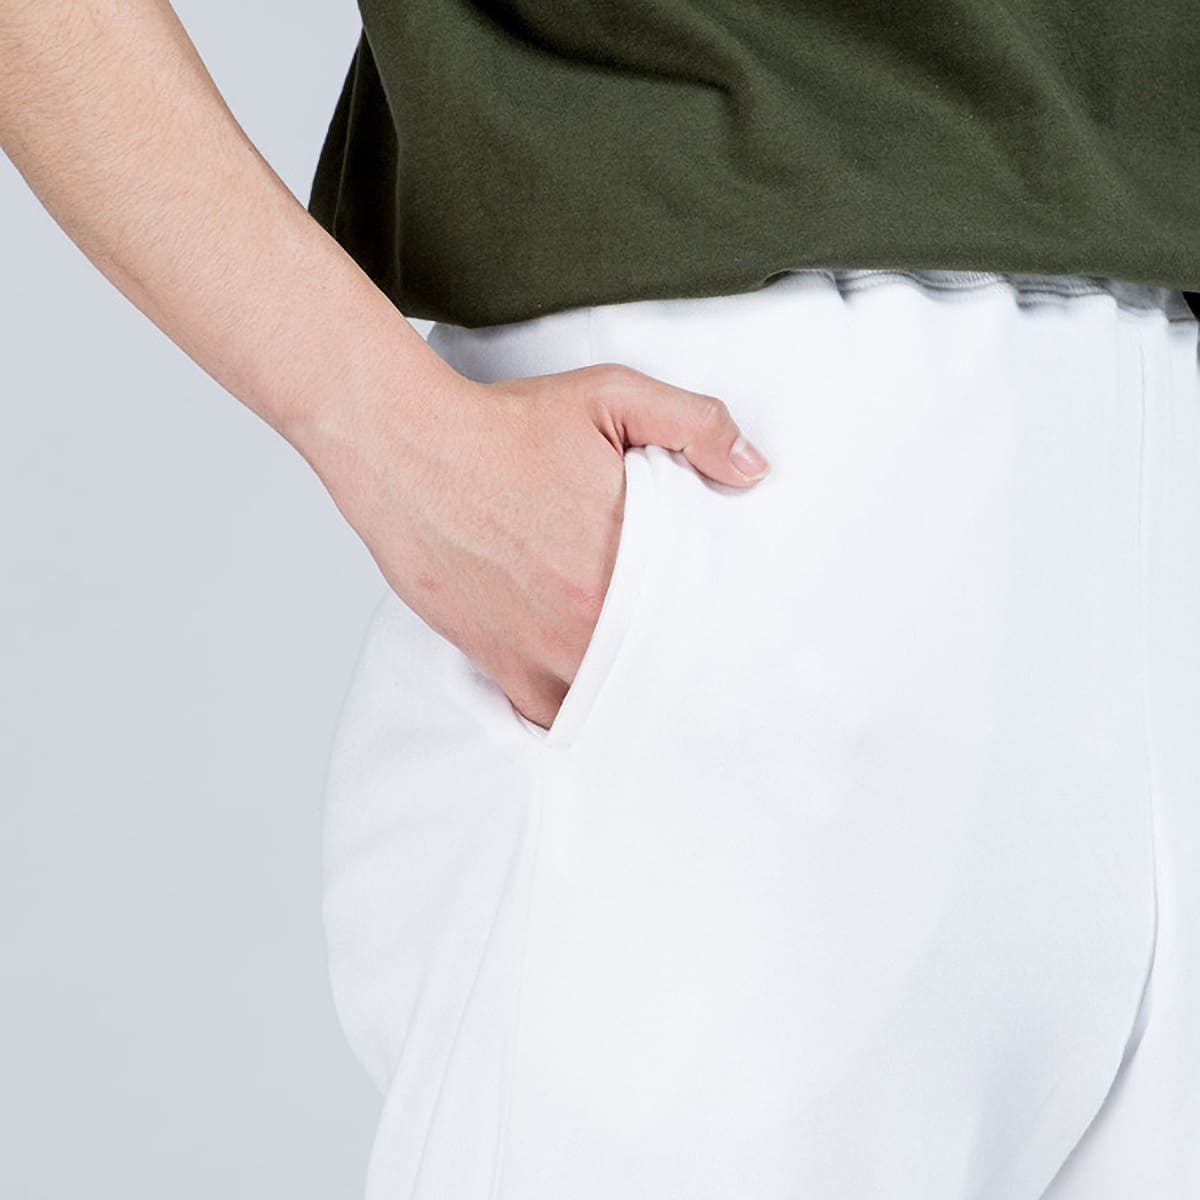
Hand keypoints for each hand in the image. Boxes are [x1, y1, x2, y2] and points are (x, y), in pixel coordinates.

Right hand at [314, 361, 771, 730]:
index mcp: (621, 566)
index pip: (694, 623)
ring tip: (653, 697)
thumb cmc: (504, 425)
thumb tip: (753, 470)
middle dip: (680, 675)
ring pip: (603, 703)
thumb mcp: (612, 397)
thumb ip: (695, 426)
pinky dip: (571, 715)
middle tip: (706, 684)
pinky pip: (546, 714)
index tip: (735, 643)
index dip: (718, 635)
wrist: (406, 448)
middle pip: (654, 673)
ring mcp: (535, 649)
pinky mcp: (494, 659)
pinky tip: (590, 704)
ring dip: (628, 700)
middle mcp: (581, 622)